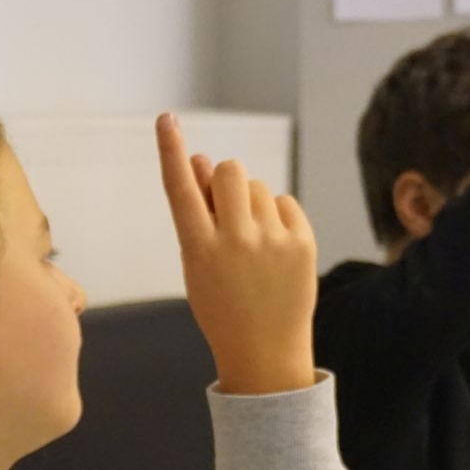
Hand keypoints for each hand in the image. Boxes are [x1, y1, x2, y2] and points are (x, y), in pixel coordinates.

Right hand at [156, 113, 317, 395]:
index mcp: (198, 248)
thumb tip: (202, 159)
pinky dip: (278, 216)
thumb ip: (199, 213)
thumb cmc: (223, 304)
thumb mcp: (197, 264)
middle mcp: (235, 240)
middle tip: (227, 207)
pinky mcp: (303, 243)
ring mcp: (272, 241)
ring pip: (258, 186)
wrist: (265, 350)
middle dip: (224, 179)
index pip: (180, 189)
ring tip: (252, 241)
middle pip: (228, 172)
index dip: (171, 151)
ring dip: (252, 202)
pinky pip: (286, 203)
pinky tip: (274, 245)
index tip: (167, 119)